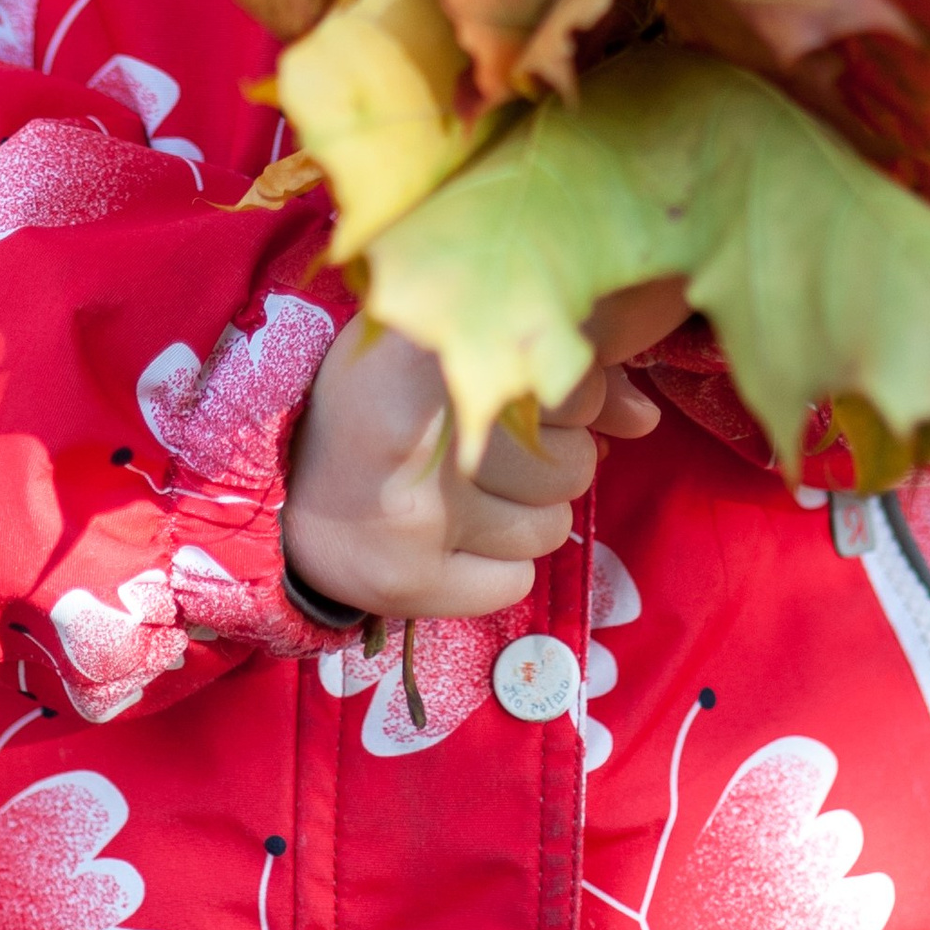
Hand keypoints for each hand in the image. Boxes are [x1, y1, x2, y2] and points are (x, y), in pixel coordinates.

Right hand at [283, 307, 663, 622]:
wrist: (282, 490)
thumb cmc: (390, 407)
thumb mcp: (462, 358)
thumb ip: (560, 375)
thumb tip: (647, 419)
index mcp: (437, 344)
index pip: (577, 381)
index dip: (574, 396)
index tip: (530, 395)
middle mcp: (424, 421)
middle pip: (575, 463)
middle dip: (551, 464)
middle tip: (488, 454)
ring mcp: (417, 507)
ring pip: (552, 528)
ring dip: (526, 519)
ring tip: (468, 498)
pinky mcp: (408, 580)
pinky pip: (514, 584)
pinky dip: (493, 572)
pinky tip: (450, 543)